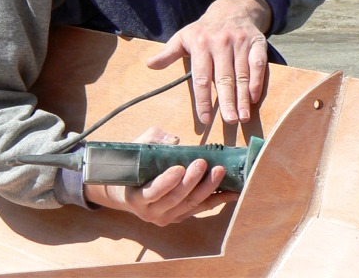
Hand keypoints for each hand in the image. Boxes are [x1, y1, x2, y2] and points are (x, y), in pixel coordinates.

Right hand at [82, 127, 237, 225]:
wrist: (127, 191)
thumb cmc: (133, 166)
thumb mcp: (137, 149)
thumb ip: (153, 141)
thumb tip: (175, 141)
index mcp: (137, 197)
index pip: (153, 191)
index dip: (167, 181)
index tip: (179, 167)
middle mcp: (151, 213)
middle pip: (176, 198)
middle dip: (192, 181)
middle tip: (204, 163)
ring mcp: (167, 218)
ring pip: (190, 205)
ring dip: (208, 189)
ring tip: (220, 171)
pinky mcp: (180, 218)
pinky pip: (199, 209)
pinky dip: (216, 200)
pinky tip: (231, 192)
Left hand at [146, 0, 271, 124]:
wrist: (231, 9)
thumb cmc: (203, 30)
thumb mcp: (183, 37)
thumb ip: (168, 53)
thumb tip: (150, 65)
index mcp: (200, 44)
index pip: (201, 77)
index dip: (203, 100)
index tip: (205, 119)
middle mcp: (221, 42)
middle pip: (224, 77)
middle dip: (227, 102)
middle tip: (229, 121)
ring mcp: (240, 42)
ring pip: (242, 74)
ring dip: (243, 97)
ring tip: (243, 117)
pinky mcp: (257, 42)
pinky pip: (258, 64)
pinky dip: (257, 81)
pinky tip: (254, 98)